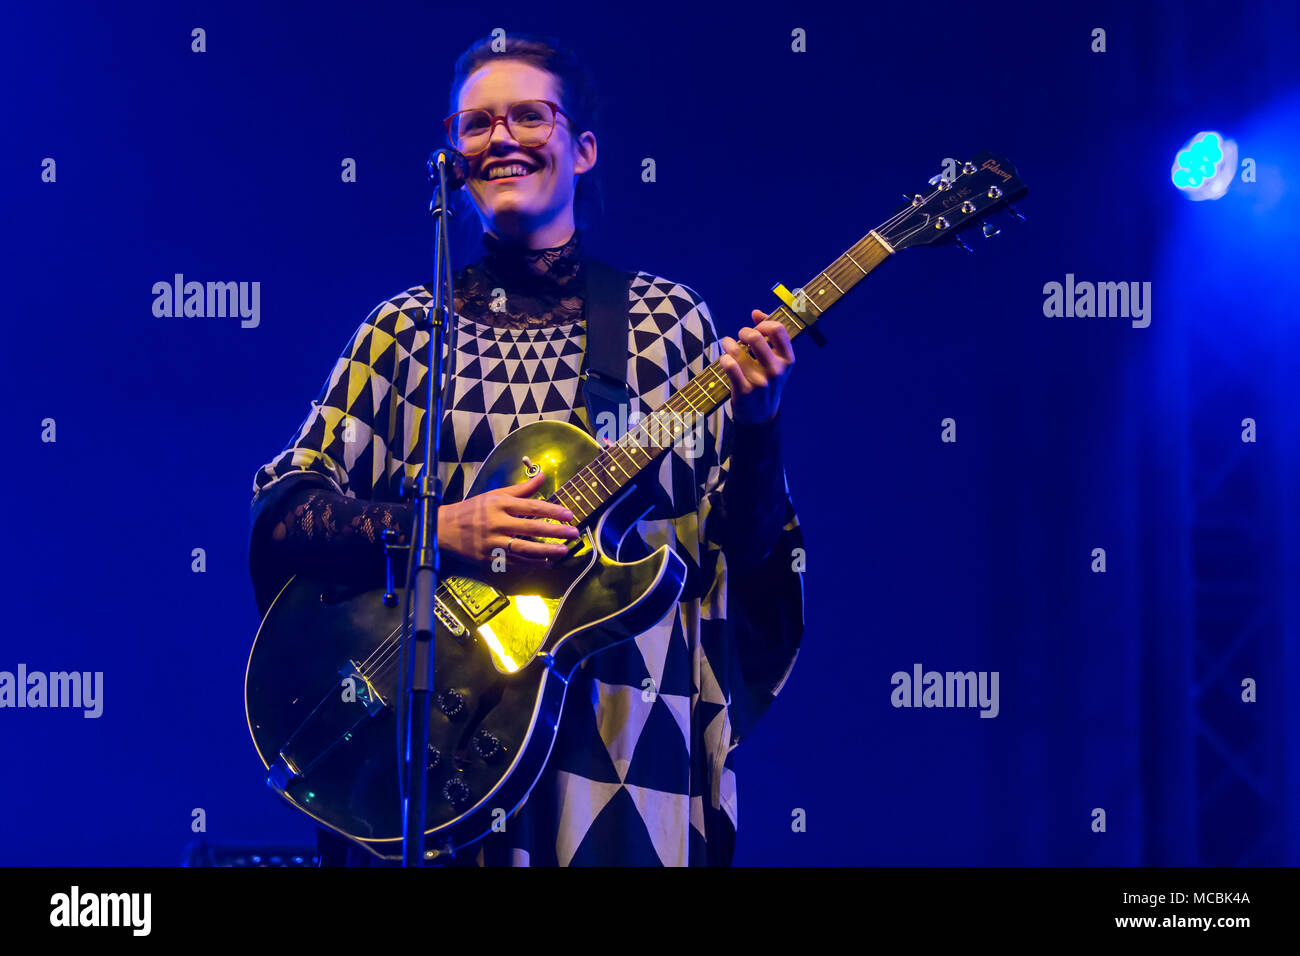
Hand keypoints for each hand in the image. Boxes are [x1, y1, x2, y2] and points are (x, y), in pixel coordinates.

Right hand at [437, 470, 577, 568]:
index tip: (569, 515)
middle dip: (555, 531)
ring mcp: (492, 542)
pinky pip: (513, 562)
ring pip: (523, 548)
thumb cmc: (473, 509)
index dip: (552, 511)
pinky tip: (545, 563)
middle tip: (574, 533)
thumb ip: (521, 489)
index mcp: (500, 504)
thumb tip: (543, 475)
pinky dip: (530, 564)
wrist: (444, 528)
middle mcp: (497, 522)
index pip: (531, 506)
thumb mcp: (495, 495)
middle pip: (531, 528)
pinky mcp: (488, 558)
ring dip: (545, 551)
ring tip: (563, 551)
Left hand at [719, 312, 794, 423]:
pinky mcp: (745, 391)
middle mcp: (777, 370)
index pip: (778, 329)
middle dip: (743, 332)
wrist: (762, 413)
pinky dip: (724, 358)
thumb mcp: (776, 359)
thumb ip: (769, 334)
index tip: (756, 329)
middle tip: (740, 337)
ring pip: (737, 350)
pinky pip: (729, 365)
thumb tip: (756, 312)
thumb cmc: (767, 379)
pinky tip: (725, 359)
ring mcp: (761, 382)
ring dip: (728, 343)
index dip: (763, 323)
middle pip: (755, 337)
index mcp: (788, 359)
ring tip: (728, 345)